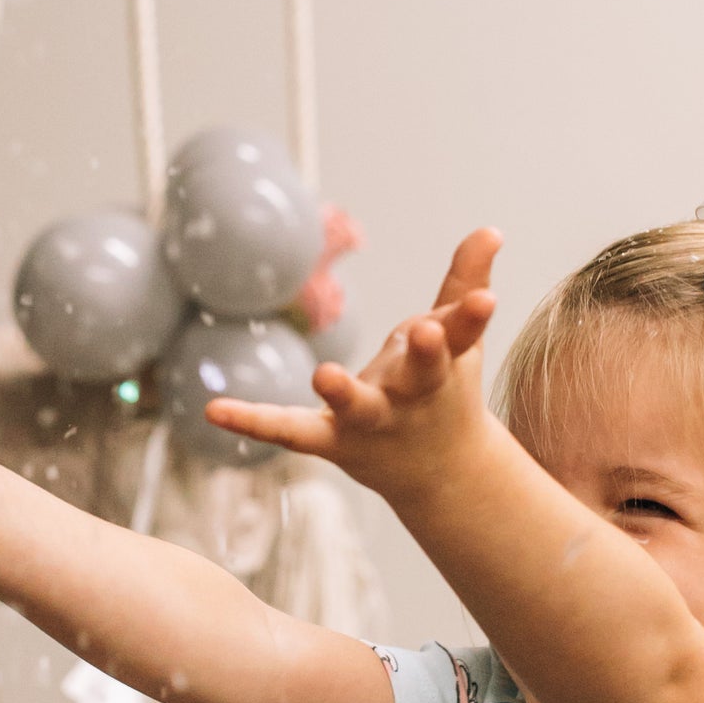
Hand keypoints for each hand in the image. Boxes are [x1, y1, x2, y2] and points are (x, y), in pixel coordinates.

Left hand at [207, 228, 502, 505]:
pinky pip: (290, 430)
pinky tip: (213, 409)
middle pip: (421, 373)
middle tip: (421, 328)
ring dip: (343, 391)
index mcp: (445, 366)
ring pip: (356, 406)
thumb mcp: (458, 341)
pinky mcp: (332, 440)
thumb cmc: (442, 390)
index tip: (486, 300)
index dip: (472, 316)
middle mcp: (412, 397)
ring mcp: (372, 421)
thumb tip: (490, 228)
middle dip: (424, 353)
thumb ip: (464, 285)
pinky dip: (253, 421)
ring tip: (324, 374)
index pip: (462, 336)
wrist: (439, 474)